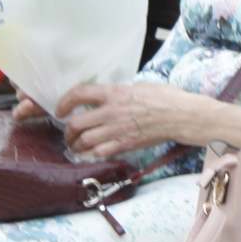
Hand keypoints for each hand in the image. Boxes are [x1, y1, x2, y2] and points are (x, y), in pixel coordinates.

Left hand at [56, 81, 230, 159]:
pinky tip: (90, 153)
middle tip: (67, 132)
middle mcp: (111, 112)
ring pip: (84, 141)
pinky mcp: (125, 145)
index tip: (60, 109)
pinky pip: (99, 153)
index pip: (79, 94)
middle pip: (76, 123)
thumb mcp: (138, 86)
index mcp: (113, 93)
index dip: (64, 102)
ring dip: (75, 145)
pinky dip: (91, 154)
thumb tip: (106, 96)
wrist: (180, 116)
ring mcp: (117, 130)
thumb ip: (118, 92)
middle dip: (67, 130)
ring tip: (75, 145)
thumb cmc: (164, 98)